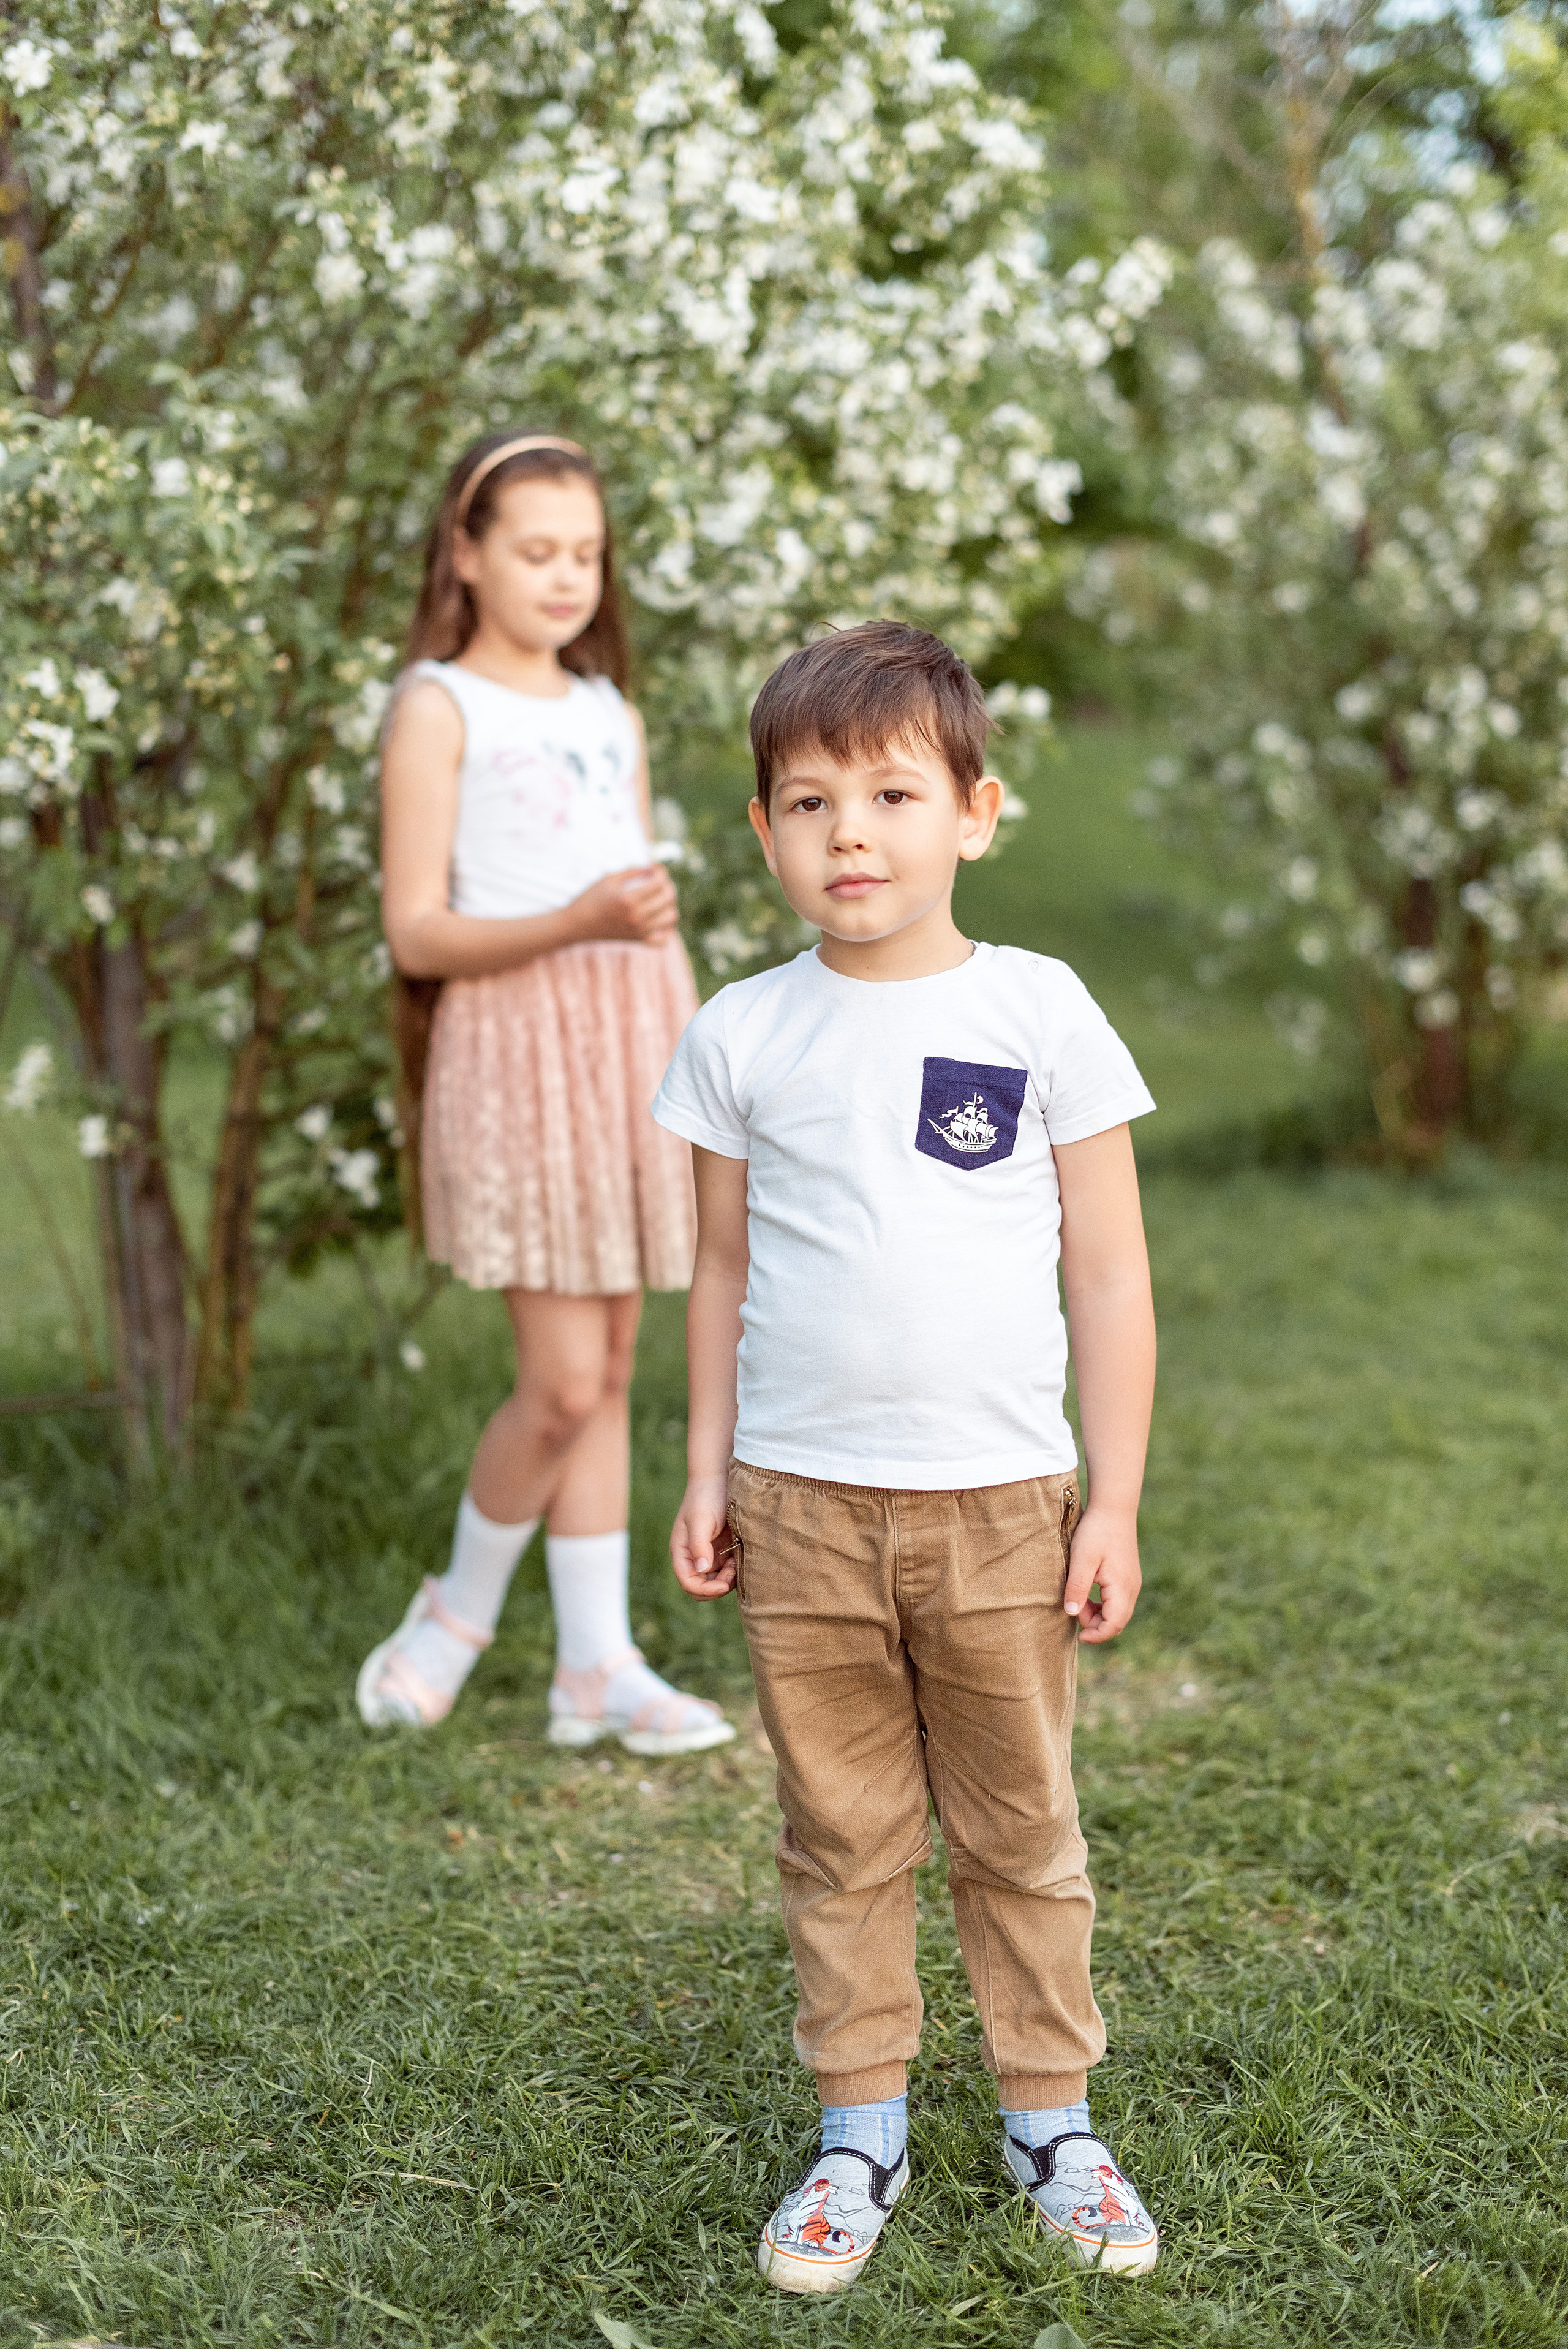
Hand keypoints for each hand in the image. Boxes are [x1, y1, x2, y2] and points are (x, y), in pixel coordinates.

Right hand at [569, 864, 679, 946]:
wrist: (577, 924)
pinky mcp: (637, 941)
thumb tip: (653, 867)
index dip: (661, 872)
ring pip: (671, 917)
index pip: (659, 883)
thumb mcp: (609, 878)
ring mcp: (639, 931)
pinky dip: (668, 930)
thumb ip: (633, 871)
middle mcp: (636, 916)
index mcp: (628, 899)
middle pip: (668, 898)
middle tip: (659, 881)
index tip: (656, 868)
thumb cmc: (590, 898)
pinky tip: (661, 919)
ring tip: (661, 897)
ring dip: (670, 904)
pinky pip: (663, 940)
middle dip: (668, 885)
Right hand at [671, 1474, 734, 1599]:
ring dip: (727, 1580)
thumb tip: (702, 1569)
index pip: (688, 1583)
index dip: (705, 1590)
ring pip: (715, 1582)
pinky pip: (726, 1572)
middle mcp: (693, 1556)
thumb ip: (699, 1545)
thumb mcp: (701, 1519)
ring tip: (736, 1562)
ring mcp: (708, 1555)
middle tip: (732, 1570)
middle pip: (700, 1588)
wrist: (719, 1478)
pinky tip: (740, 1557)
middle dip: (717, 1587)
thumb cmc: (706, 1496)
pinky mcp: (721, 1551)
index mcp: (682, 1551)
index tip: (724, 1585)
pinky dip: (734, 1572)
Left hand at [1063, 1502, 1141, 1642]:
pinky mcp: (1128, 1577)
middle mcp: (1132, 1589)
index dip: (1096, 1635)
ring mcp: (1132, 1583)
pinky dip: (1102, 1606)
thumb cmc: (1096, 1532)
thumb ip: (1077, 1587)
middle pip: (1117, 1622)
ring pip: (1117, 1613)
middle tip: (1073, 1609)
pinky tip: (1087, 1595)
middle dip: (1094, 1625)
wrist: (1113, 1508)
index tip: (1078, 1636)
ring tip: (1078, 1600)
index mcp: (1122, 1588)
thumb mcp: (1082, 1559)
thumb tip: (1070, 1613)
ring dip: (1097, 1614)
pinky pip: (1117, 1602)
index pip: (1114, 1625)